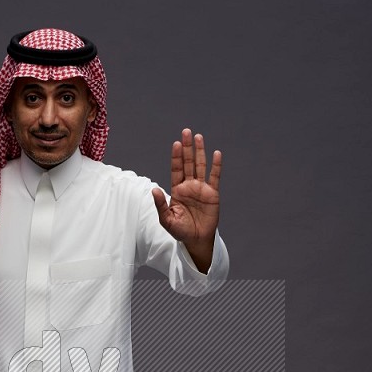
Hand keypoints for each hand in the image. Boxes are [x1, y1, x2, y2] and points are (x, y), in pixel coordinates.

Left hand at [152, 129, 221, 268]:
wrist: (196, 240)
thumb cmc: (180, 231)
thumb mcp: (166, 219)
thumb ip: (161, 204)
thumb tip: (154, 189)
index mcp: (177, 190)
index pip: (176, 169)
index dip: (176, 157)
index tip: (176, 144)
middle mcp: (189, 185)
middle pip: (188, 163)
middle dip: (187, 148)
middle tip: (186, 132)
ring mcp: (201, 188)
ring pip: (201, 166)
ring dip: (200, 152)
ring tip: (198, 137)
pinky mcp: (213, 193)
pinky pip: (215, 177)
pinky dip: (216, 166)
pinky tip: (216, 154)